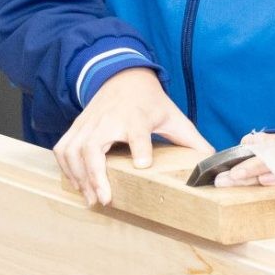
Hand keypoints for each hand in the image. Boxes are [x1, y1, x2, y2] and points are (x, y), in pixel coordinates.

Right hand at [54, 68, 208, 207]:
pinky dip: (66, 168)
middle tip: (105, 198)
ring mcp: (88, 123)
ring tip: (91, 198)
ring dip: (79, 176)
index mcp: (136, 117)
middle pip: (94, 147)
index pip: (138, 132)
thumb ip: (190, 139)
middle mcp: (108, 120)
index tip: (142, 164)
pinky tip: (77, 184)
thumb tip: (212, 160)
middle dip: (96, 174)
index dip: (140, 148)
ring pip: (73, 150)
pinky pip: (63, 149)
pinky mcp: (76, 127)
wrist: (122, 76)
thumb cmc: (148, 100)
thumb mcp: (172, 115)